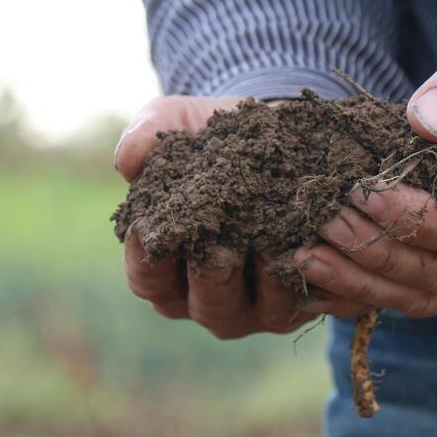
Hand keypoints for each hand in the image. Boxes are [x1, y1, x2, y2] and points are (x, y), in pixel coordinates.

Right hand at [114, 95, 329, 338]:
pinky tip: (310, 247)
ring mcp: (257, 306)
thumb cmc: (214, 138)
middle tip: (219, 248)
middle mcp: (209, 297)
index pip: (148, 279)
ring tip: (271, 247)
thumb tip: (127, 162)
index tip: (152, 229)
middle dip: (210, 278)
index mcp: (169, 269)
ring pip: (256, 313)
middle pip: (204, 305)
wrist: (279, 132)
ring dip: (263, 284)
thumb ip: (148, 135)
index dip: (146, 258)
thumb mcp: (178, 123)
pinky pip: (303, 303)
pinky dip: (307, 278)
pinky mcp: (301, 300)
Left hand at [295, 0, 436, 318]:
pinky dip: (365, 284)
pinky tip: (319, 264)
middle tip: (323, 219)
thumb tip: (426, 123)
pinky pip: (412, 286)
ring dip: (364, 280)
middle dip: (379, 253)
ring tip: (307, 254)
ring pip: (427, 292)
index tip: (365, 192)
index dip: (418, 220)